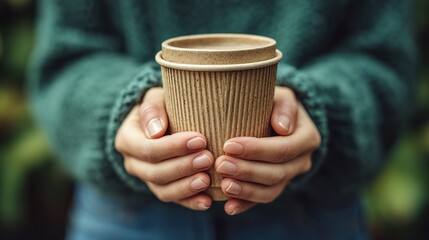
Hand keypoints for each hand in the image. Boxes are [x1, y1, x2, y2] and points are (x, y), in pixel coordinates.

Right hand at [115, 88, 213, 209]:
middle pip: (156, 172)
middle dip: (183, 166)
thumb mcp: (155, 98)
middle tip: (208, 158)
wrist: (163, 121)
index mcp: (127, 140)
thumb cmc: (161, 106)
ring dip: (186, 187)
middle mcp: (133, 163)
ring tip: (207, 180)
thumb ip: (152, 109)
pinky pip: (174, 200)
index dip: (173, 147)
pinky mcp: (162, 189)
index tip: (199, 139)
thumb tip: (155, 132)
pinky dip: (190, 202)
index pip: (148, 148)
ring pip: (163, 190)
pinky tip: (207, 201)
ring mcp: (147, 179)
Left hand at [215, 86, 320, 214]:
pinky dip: (245, 204)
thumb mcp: (282, 95)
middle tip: (220, 164)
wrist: (273, 116)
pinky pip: (261, 200)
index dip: (257, 150)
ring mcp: (289, 177)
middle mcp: (302, 161)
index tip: (229, 145)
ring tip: (223, 185)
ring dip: (246, 190)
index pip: (283, 149)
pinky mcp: (275, 187)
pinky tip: (229, 206)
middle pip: (276, 173)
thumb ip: (284, 106)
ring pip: (270, 191)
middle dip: (247, 171)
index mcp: (307, 138)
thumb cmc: (273, 102)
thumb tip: (282, 128)